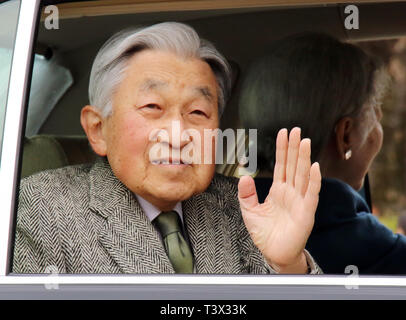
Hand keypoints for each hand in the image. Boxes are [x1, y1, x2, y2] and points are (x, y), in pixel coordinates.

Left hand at [238, 128, 320, 272]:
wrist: (274, 253)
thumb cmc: (265, 233)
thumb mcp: (250, 211)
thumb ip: (247, 194)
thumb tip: (244, 177)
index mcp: (279, 190)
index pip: (281, 165)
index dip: (282, 149)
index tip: (283, 133)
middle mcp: (291, 192)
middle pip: (293, 165)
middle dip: (294, 147)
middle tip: (296, 130)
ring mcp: (300, 201)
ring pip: (303, 175)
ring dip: (304, 158)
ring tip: (304, 141)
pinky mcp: (306, 212)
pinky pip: (311, 194)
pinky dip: (314, 180)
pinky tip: (315, 167)